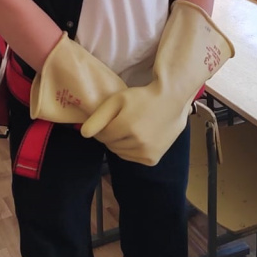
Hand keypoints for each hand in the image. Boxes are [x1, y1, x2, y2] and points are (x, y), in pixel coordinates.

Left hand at [80, 1, 233, 165]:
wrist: (171, 100)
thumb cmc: (142, 97)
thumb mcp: (117, 100)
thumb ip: (98, 117)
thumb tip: (84, 134)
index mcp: (127, 126)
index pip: (101, 135)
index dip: (100, 128)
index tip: (106, 120)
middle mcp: (138, 142)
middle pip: (110, 145)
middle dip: (110, 135)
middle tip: (119, 122)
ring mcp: (146, 153)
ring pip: (120, 153)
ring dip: (119, 144)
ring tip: (128, 129)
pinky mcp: (152, 159)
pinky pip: (132, 158)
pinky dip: (130, 150)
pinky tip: (137, 138)